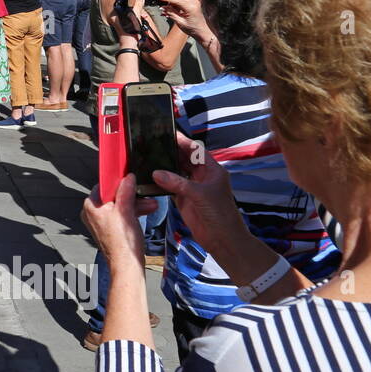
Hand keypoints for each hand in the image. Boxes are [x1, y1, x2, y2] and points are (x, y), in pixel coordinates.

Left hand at [81, 175, 158, 266]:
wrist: (126, 265)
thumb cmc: (122, 242)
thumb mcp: (126, 210)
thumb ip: (126, 191)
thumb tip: (127, 178)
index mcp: (91, 207)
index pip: (103, 186)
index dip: (119, 183)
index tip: (131, 181)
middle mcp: (93, 214)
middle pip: (113, 197)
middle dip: (132, 196)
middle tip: (145, 196)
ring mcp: (101, 223)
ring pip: (119, 207)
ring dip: (136, 205)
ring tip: (151, 205)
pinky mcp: (110, 230)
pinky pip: (121, 216)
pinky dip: (132, 214)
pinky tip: (146, 211)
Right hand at [151, 132, 246, 256]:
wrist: (223, 239)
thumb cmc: (220, 214)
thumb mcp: (200, 195)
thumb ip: (178, 183)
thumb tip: (156, 173)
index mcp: (212, 170)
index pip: (196, 150)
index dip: (182, 141)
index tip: (167, 132)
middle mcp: (202, 176)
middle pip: (184, 159)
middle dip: (171, 151)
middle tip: (153, 142)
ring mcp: (192, 187)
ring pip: (176, 171)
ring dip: (164, 166)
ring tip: (148, 156)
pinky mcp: (184, 199)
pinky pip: (170, 186)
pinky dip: (160, 182)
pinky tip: (149, 176)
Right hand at [157, 0, 207, 38]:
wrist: (202, 31)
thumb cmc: (193, 29)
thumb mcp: (180, 22)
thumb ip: (171, 13)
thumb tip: (163, 7)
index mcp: (190, 7)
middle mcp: (193, 2)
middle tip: (164, 6)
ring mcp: (194, 1)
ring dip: (172, 1)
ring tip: (169, 10)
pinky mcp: (193, 3)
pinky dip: (176, 2)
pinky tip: (174, 9)